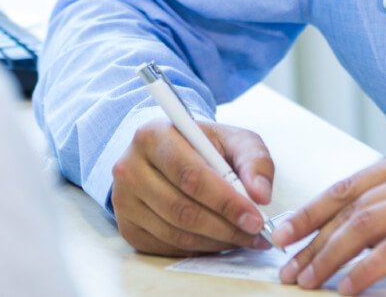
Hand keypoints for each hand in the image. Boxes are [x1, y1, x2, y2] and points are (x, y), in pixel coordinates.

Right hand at [111, 120, 274, 255]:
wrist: (166, 153)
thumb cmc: (201, 146)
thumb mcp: (232, 139)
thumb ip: (254, 160)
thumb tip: (261, 195)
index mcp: (153, 136)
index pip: (191, 176)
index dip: (226, 201)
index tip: (255, 218)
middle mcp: (129, 167)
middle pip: (182, 209)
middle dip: (225, 227)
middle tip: (255, 234)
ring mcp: (123, 200)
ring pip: (176, 232)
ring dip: (215, 241)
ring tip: (242, 237)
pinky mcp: (126, 226)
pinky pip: (167, 246)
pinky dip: (198, 248)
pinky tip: (217, 239)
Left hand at [274, 151, 385, 294]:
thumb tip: (351, 230)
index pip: (345, 187)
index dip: (309, 212)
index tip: (282, 235)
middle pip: (348, 208)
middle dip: (311, 241)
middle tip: (288, 269)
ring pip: (364, 226)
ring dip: (329, 258)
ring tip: (309, 282)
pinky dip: (365, 271)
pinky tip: (348, 289)